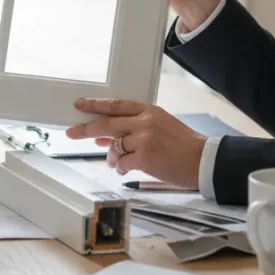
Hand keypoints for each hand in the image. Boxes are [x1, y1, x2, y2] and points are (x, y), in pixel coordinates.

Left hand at [65, 98, 206, 187]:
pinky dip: (119, 167)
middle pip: (107, 123)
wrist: (203, 161)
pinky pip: (121, 163)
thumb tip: (103, 138)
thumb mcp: (160, 128)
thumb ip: (133, 130)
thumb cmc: (183, 146)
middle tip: (71, 132)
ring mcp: (144, 139)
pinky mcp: (144, 157)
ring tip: (115, 162)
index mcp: (149, 111)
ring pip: (113, 147)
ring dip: (110, 157)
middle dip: (85, 129)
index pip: (116, 104)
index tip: (79, 104)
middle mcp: (145, 122)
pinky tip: (123, 170)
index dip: (95, 104)